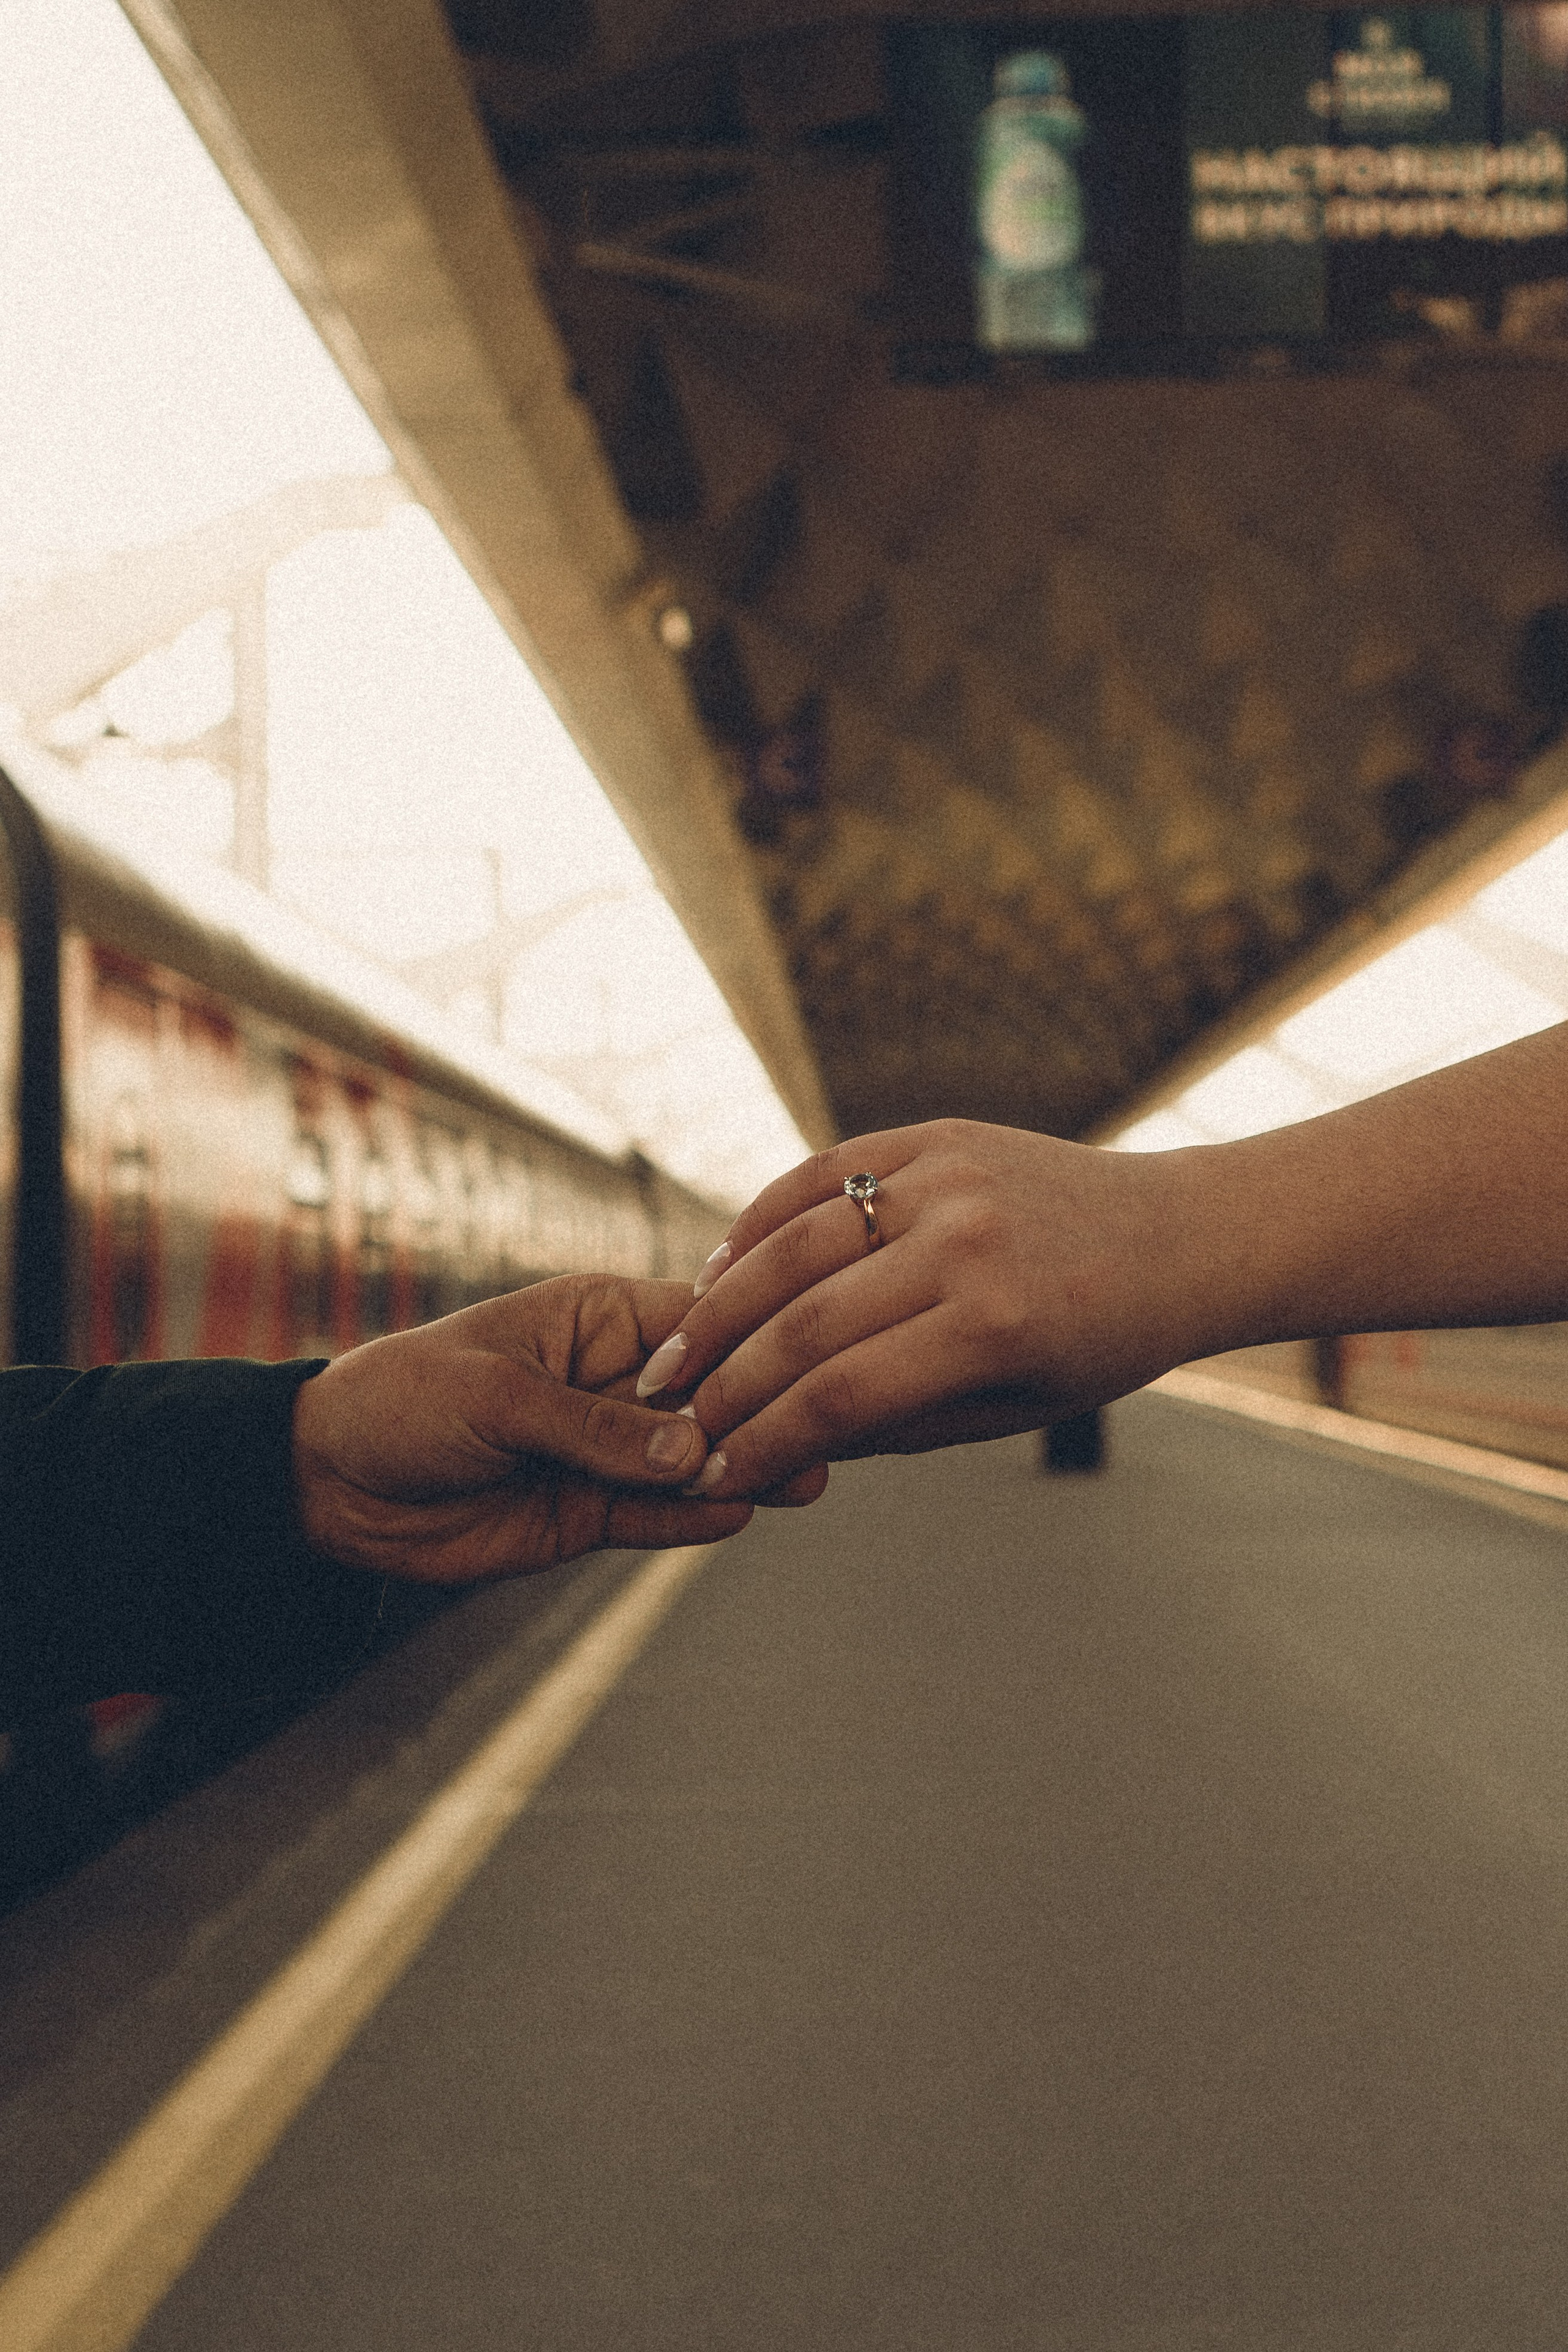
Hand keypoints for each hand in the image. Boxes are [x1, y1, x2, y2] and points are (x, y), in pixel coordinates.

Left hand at [292, 1275, 824, 1580]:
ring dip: (742, 1467)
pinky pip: (657, 1514)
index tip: (804, 1359)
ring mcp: (606, 1450)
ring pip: (692, 1459)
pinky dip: (694, 1516)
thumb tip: (692, 1447)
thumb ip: (596, 1428)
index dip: (751, 1340)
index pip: (696, 1321)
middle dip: (759, 1411)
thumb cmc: (403, 1401)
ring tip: (804, 1476)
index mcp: (596, 1318)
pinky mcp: (590, 1512)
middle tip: (822, 1433)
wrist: (327, 1484)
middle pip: (709, 1394)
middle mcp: (613, 1380)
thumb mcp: (497, 1398)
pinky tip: (741, 1510)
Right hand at [638, 1122, 1205, 1495]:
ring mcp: (947, 1177)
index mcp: (994, 1329)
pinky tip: (720, 1270)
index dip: (763, 1443)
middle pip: (805, 1324)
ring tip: (675, 1355)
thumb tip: (777, 1448)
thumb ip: (894, 1427)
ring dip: (720, 1305)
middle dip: (724, 1384)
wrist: (1178, 1235)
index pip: (840, 1397)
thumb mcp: (1009, 1410)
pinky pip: (821, 1173)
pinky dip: (760, 1220)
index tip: (712, 1476)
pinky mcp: (937, 1133)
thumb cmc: (1098, 1344)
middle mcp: (965, 1243)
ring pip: (794, 1243)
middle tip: (668, 1421)